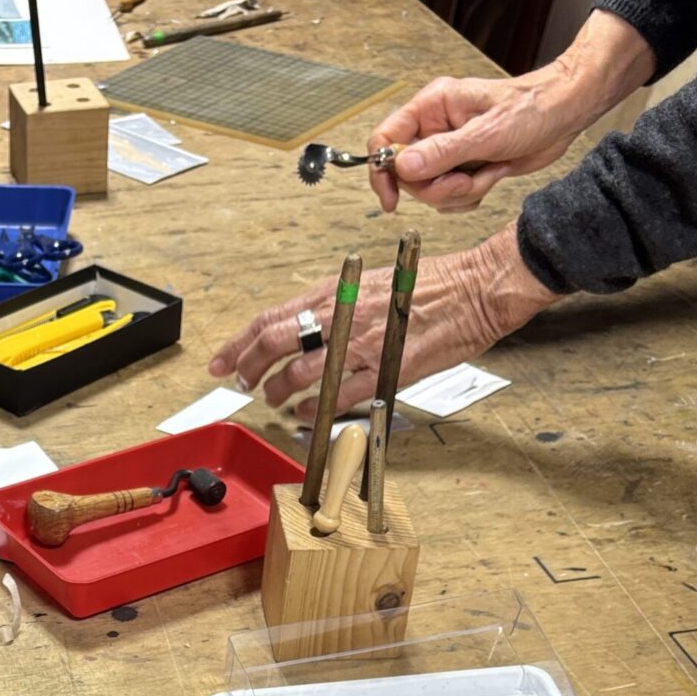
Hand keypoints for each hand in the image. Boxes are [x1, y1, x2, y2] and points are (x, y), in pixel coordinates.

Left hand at [207, 223, 558, 419]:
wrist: (475, 289)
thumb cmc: (428, 284)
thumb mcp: (368, 282)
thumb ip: (331, 302)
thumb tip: (298, 323)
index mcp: (334, 290)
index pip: (270, 317)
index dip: (238, 343)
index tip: (221, 361)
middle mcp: (340, 314)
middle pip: (274, 343)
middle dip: (247, 368)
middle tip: (239, 383)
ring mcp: (360, 343)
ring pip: (300, 373)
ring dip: (279, 391)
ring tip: (274, 399)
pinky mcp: (383, 369)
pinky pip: (337, 396)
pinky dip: (314, 408)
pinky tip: (306, 413)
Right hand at [372, 10, 655, 213]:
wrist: (567, 114)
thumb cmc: (533, 109)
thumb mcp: (487, 133)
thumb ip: (442, 151)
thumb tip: (401, 166)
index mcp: (431, 107)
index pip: (384, 139)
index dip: (382, 171)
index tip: (392, 199)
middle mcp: (433, 128)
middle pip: (406, 173)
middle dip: (437, 186)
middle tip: (466, 182)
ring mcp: (447, 148)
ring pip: (428, 188)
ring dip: (459, 192)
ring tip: (488, 174)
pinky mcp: (461, 166)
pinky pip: (448, 195)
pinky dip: (468, 196)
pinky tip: (491, 177)